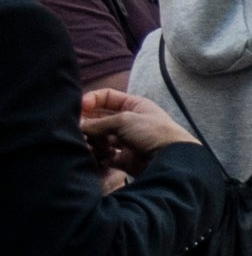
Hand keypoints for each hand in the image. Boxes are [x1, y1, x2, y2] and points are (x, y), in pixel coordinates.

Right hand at [78, 89, 194, 163]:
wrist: (169, 159)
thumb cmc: (151, 131)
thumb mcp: (124, 120)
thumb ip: (98, 122)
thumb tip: (78, 126)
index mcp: (134, 105)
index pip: (107, 97)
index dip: (91, 100)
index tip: (78, 107)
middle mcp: (129, 121)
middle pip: (101, 119)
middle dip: (88, 123)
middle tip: (77, 129)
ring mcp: (126, 140)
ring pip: (101, 138)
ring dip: (92, 140)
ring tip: (87, 143)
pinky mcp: (124, 158)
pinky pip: (105, 155)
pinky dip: (98, 155)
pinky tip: (95, 154)